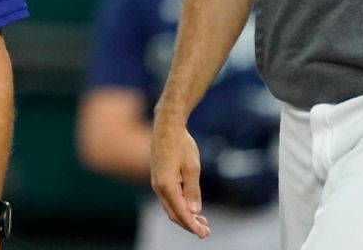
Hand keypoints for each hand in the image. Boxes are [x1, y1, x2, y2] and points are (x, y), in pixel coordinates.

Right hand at [150, 119, 209, 237]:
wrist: (167, 127)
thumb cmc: (181, 145)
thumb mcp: (192, 167)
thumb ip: (193, 191)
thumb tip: (194, 211)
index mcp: (166, 185)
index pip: (181, 212)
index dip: (192, 225)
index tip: (204, 234)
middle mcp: (158, 187)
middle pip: (173, 214)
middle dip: (189, 224)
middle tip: (206, 232)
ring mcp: (156, 183)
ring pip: (170, 207)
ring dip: (185, 217)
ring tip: (202, 222)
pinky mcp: (159, 179)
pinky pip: (168, 199)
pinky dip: (179, 207)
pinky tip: (191, 208)